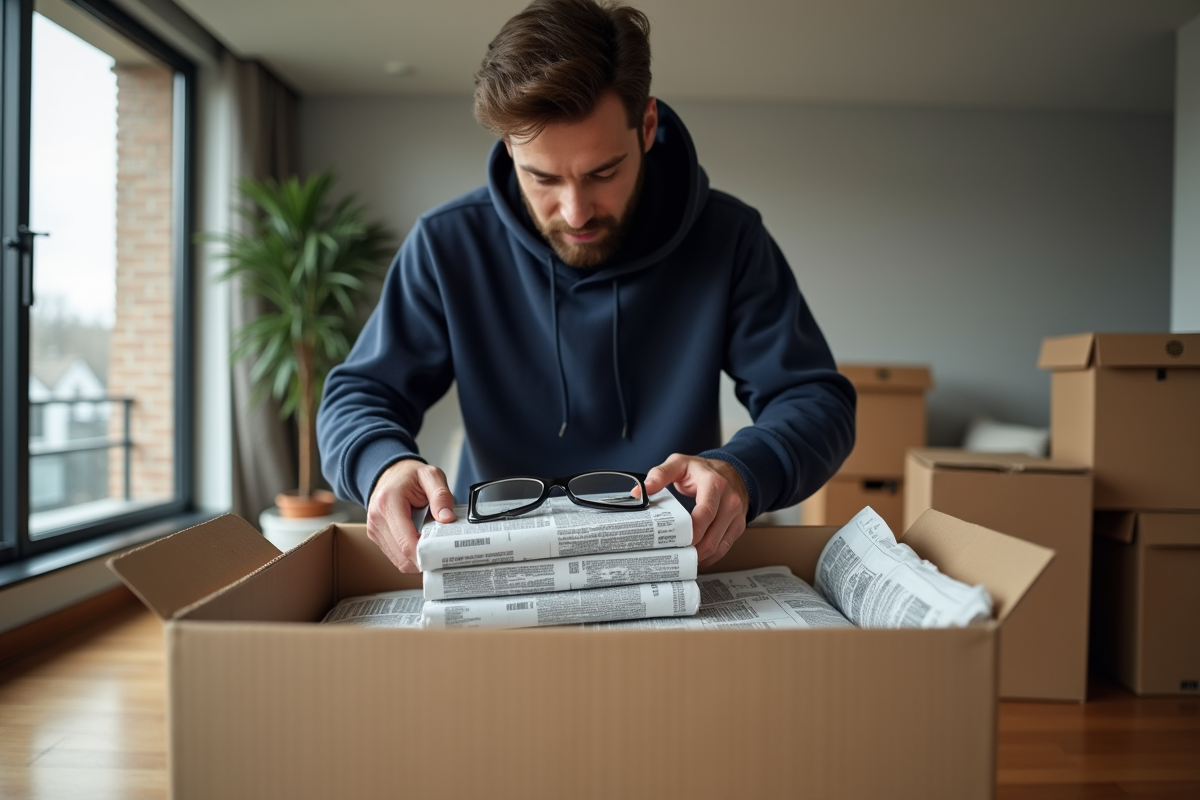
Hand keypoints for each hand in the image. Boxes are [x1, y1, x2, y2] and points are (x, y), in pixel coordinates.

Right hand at [366, 459, 455, 572]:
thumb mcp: (431, 476)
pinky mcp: (376, 536)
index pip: (406, 542)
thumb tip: (447, 518)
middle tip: (444, 554)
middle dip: (424, 559)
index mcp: (388, 502)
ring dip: (417, 559)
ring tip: (433, 547)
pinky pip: (395, 556)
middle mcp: (377, 518)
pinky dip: (410, 556)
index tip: (443, 555)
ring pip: (398, 560)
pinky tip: (421, 544)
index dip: (425, 554)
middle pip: (402, 556)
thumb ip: (441, 495)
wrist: (391, 473)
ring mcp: (374, 529)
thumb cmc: (410, 475)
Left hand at [643, 454, 748, 568]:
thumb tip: (641, 491)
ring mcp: (736, 515)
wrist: (730, 471)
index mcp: (714, 484)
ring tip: (682, 560)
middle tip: (674, 555)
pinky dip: (710, 556)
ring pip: (720, 545)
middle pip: (712, 534)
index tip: (679, 541)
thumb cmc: (702, 470)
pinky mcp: (738, 526)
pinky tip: (696, 558)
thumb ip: (660, 474)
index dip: (693, 530)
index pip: (706, 511)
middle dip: (693, 549)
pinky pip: (725, 547)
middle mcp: (729, 500)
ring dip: (701, 556)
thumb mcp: (680, 463)